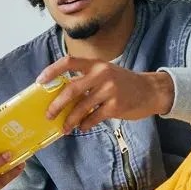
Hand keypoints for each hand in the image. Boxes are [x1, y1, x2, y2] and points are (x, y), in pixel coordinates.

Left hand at [37, 56, 174, 132]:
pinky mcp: (116, 105)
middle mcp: (101, 74)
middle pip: (71, 89)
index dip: (52, 71)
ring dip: (70, 120)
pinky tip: (83, 127)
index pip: (69, 61)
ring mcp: (109, 90)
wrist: (150, 91)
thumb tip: (61, 96)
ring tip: (65, 128)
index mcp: (96, 64)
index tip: (40, 81)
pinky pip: (94, 117)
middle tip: (49, 115)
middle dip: (56, 104)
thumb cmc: (123, 83)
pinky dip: (85, 124)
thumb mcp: (105, 73)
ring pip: (81, 107)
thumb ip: (86, 80)